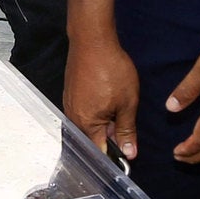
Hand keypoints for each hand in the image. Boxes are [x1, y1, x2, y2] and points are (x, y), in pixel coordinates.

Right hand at [65, 33, 139, 160]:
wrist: (92, 41)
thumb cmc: (111, 70)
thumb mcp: (127, 103)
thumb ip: (126, 130)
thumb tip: (129, 154)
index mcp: (87, 124)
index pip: (100, 152)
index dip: (115, 157)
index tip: (128, 156)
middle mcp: (74, 118)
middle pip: (92, 139)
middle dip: (110, 139)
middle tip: (127, 127)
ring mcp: (70, 105)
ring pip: (89, 125)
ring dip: (104, 124)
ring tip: (118, 111)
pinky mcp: (71, 94)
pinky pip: (84, 113)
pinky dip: (96, 113)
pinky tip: (108, 101)